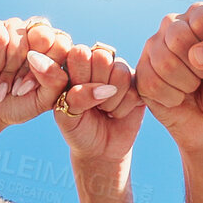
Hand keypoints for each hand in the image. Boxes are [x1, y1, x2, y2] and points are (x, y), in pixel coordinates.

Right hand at [0, 17, 72, 130]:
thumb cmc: (19, 103)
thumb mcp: (43, 99)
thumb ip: (54, 80)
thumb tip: (36, 56)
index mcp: (56, 48)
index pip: (61, 43)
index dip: (47, 66)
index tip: (32, 87)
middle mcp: (37, 33)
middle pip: (42, 33)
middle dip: (27, 65)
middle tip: (19, 85)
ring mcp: (15, 28)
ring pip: (18, 35)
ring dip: (10, 67)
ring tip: (5, 83)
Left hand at [54, 42, 142, 169]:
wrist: (99, 150)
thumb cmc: (77, 129)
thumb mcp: (64, 113)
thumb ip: (67, 92)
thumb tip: (81, 77)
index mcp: (75, 63)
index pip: (79, 52)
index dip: (78, 76)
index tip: (73, 95)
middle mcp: (99, 62)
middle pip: (102, 57)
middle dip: (95, 86)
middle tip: (90, 103)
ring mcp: (120, 71)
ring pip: (120, 73)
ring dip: (110, 100)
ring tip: (103, 109)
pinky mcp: (138, 85)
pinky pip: (134, 89)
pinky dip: (122, 108)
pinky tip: (116, 113)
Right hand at [135, 4, 202, 153]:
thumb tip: (197, 53)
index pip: (202, 19)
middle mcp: (176, 24)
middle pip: (177, 37)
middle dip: (198, 67)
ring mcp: (154, 47)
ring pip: (163, 61)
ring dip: (186, 84)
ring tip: (195, 87)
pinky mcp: (141, 71)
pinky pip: (151, 82)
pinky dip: (171, 98)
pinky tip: (180, 98)